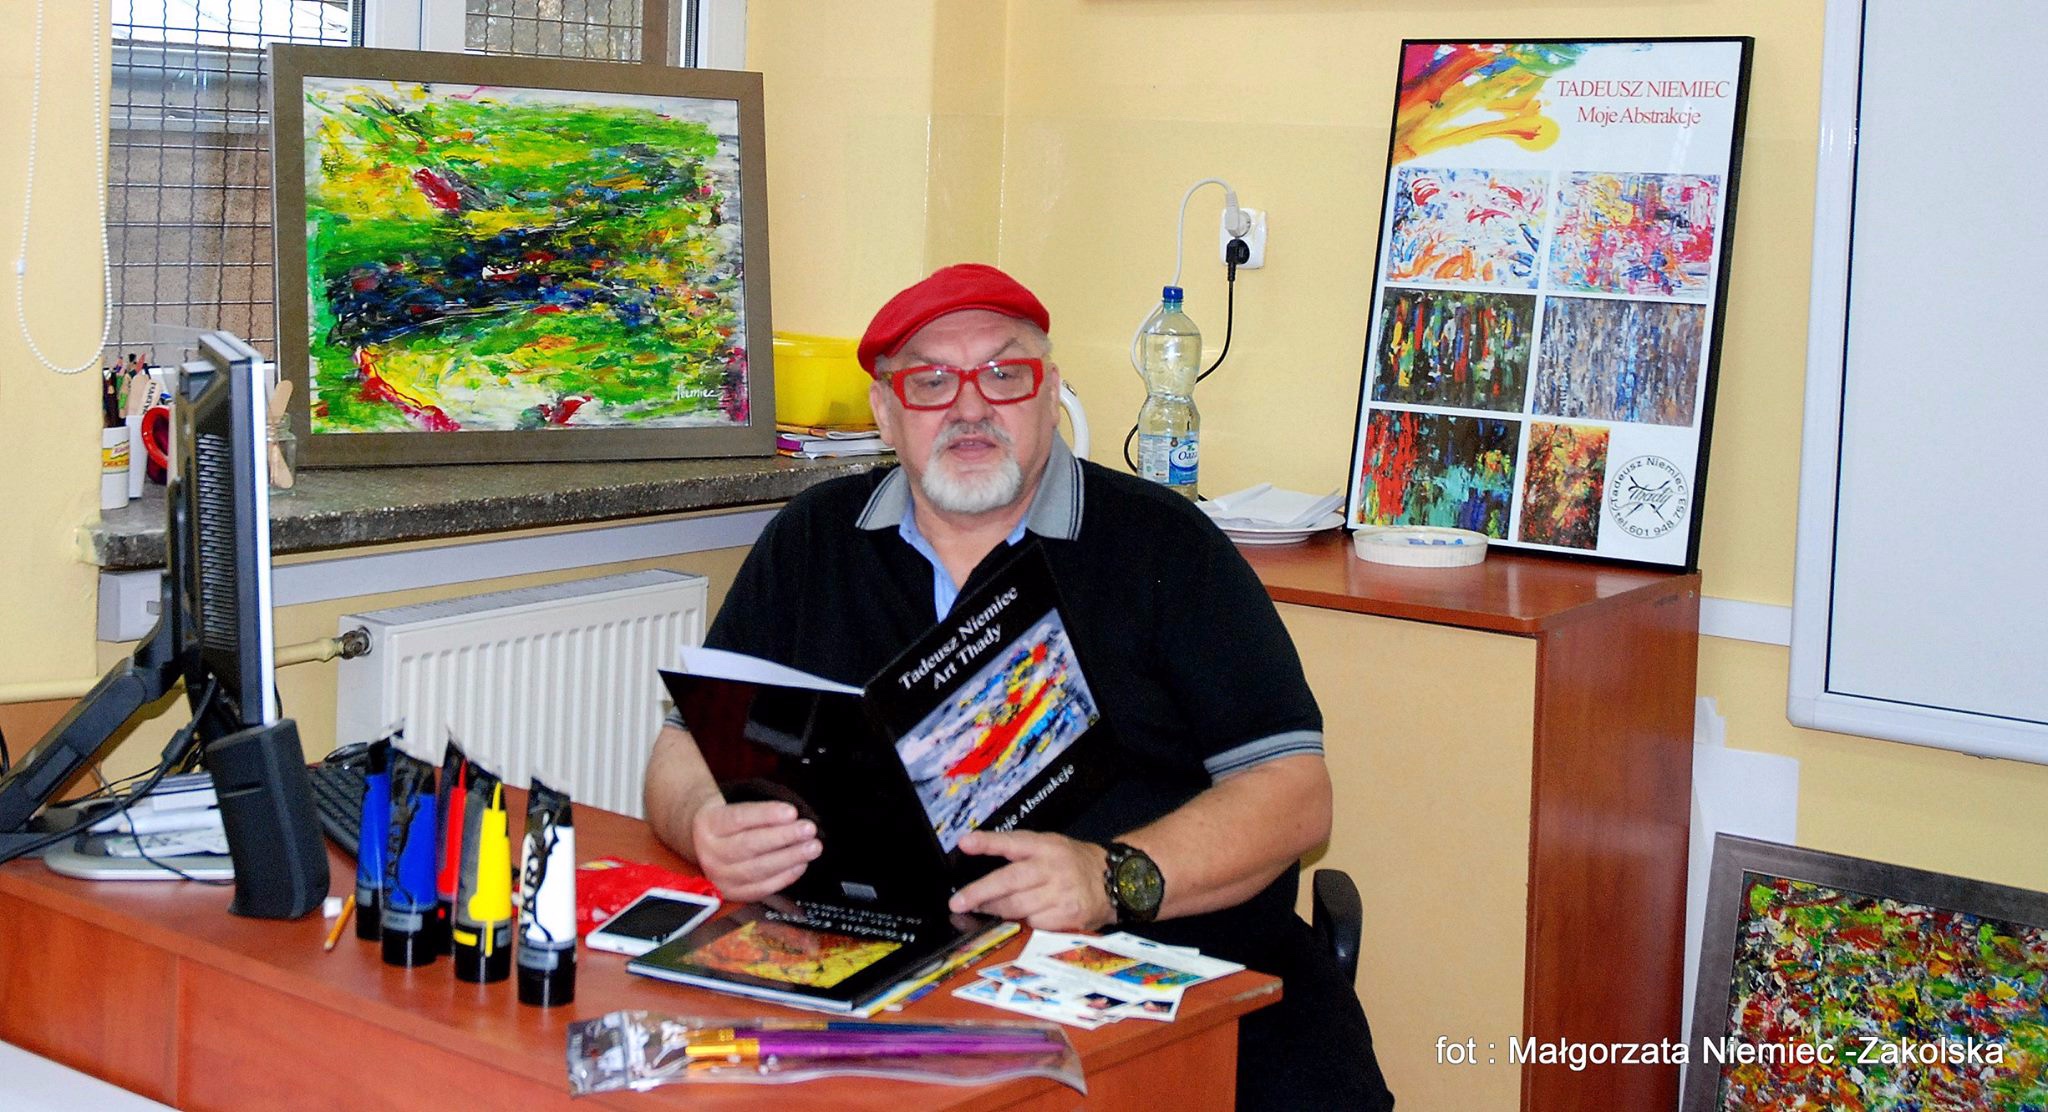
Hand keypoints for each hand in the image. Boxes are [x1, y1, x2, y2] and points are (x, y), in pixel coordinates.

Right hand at [690, 800, 819, 901]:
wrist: (703, 846)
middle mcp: (710, 853)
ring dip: (790, 858)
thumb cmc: (727, 821)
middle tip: (808, 830)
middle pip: (749, 846)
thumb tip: (793, 816)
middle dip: (783, 837)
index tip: (792, 812)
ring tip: (813, 847)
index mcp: (708, 824)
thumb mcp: (732, 805)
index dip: (766, 815)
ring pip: (757, 870)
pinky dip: (785, 877)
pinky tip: (801, 864)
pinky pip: (762, 888)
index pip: (738, 818)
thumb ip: (759, 809)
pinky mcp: (733, 894)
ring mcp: (720, 877)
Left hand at [948, 830, 1112, 930]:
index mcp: (1046, 846)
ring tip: (979, 910)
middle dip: (980, 892)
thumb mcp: (1051, 846)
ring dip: (994, 910)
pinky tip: (1019, 919)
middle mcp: (1053, 868)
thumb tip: (978, 853)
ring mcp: (1061, 893)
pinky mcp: (1068, 916)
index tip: (965, 844)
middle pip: (1010, 880)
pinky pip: (1034, 923)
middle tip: (958, 901)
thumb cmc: (1074, 863)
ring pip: (1017, 906)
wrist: (1115, 880)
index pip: (1013, 842)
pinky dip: (1023, 922)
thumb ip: (1020, 851)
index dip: (988, 842)